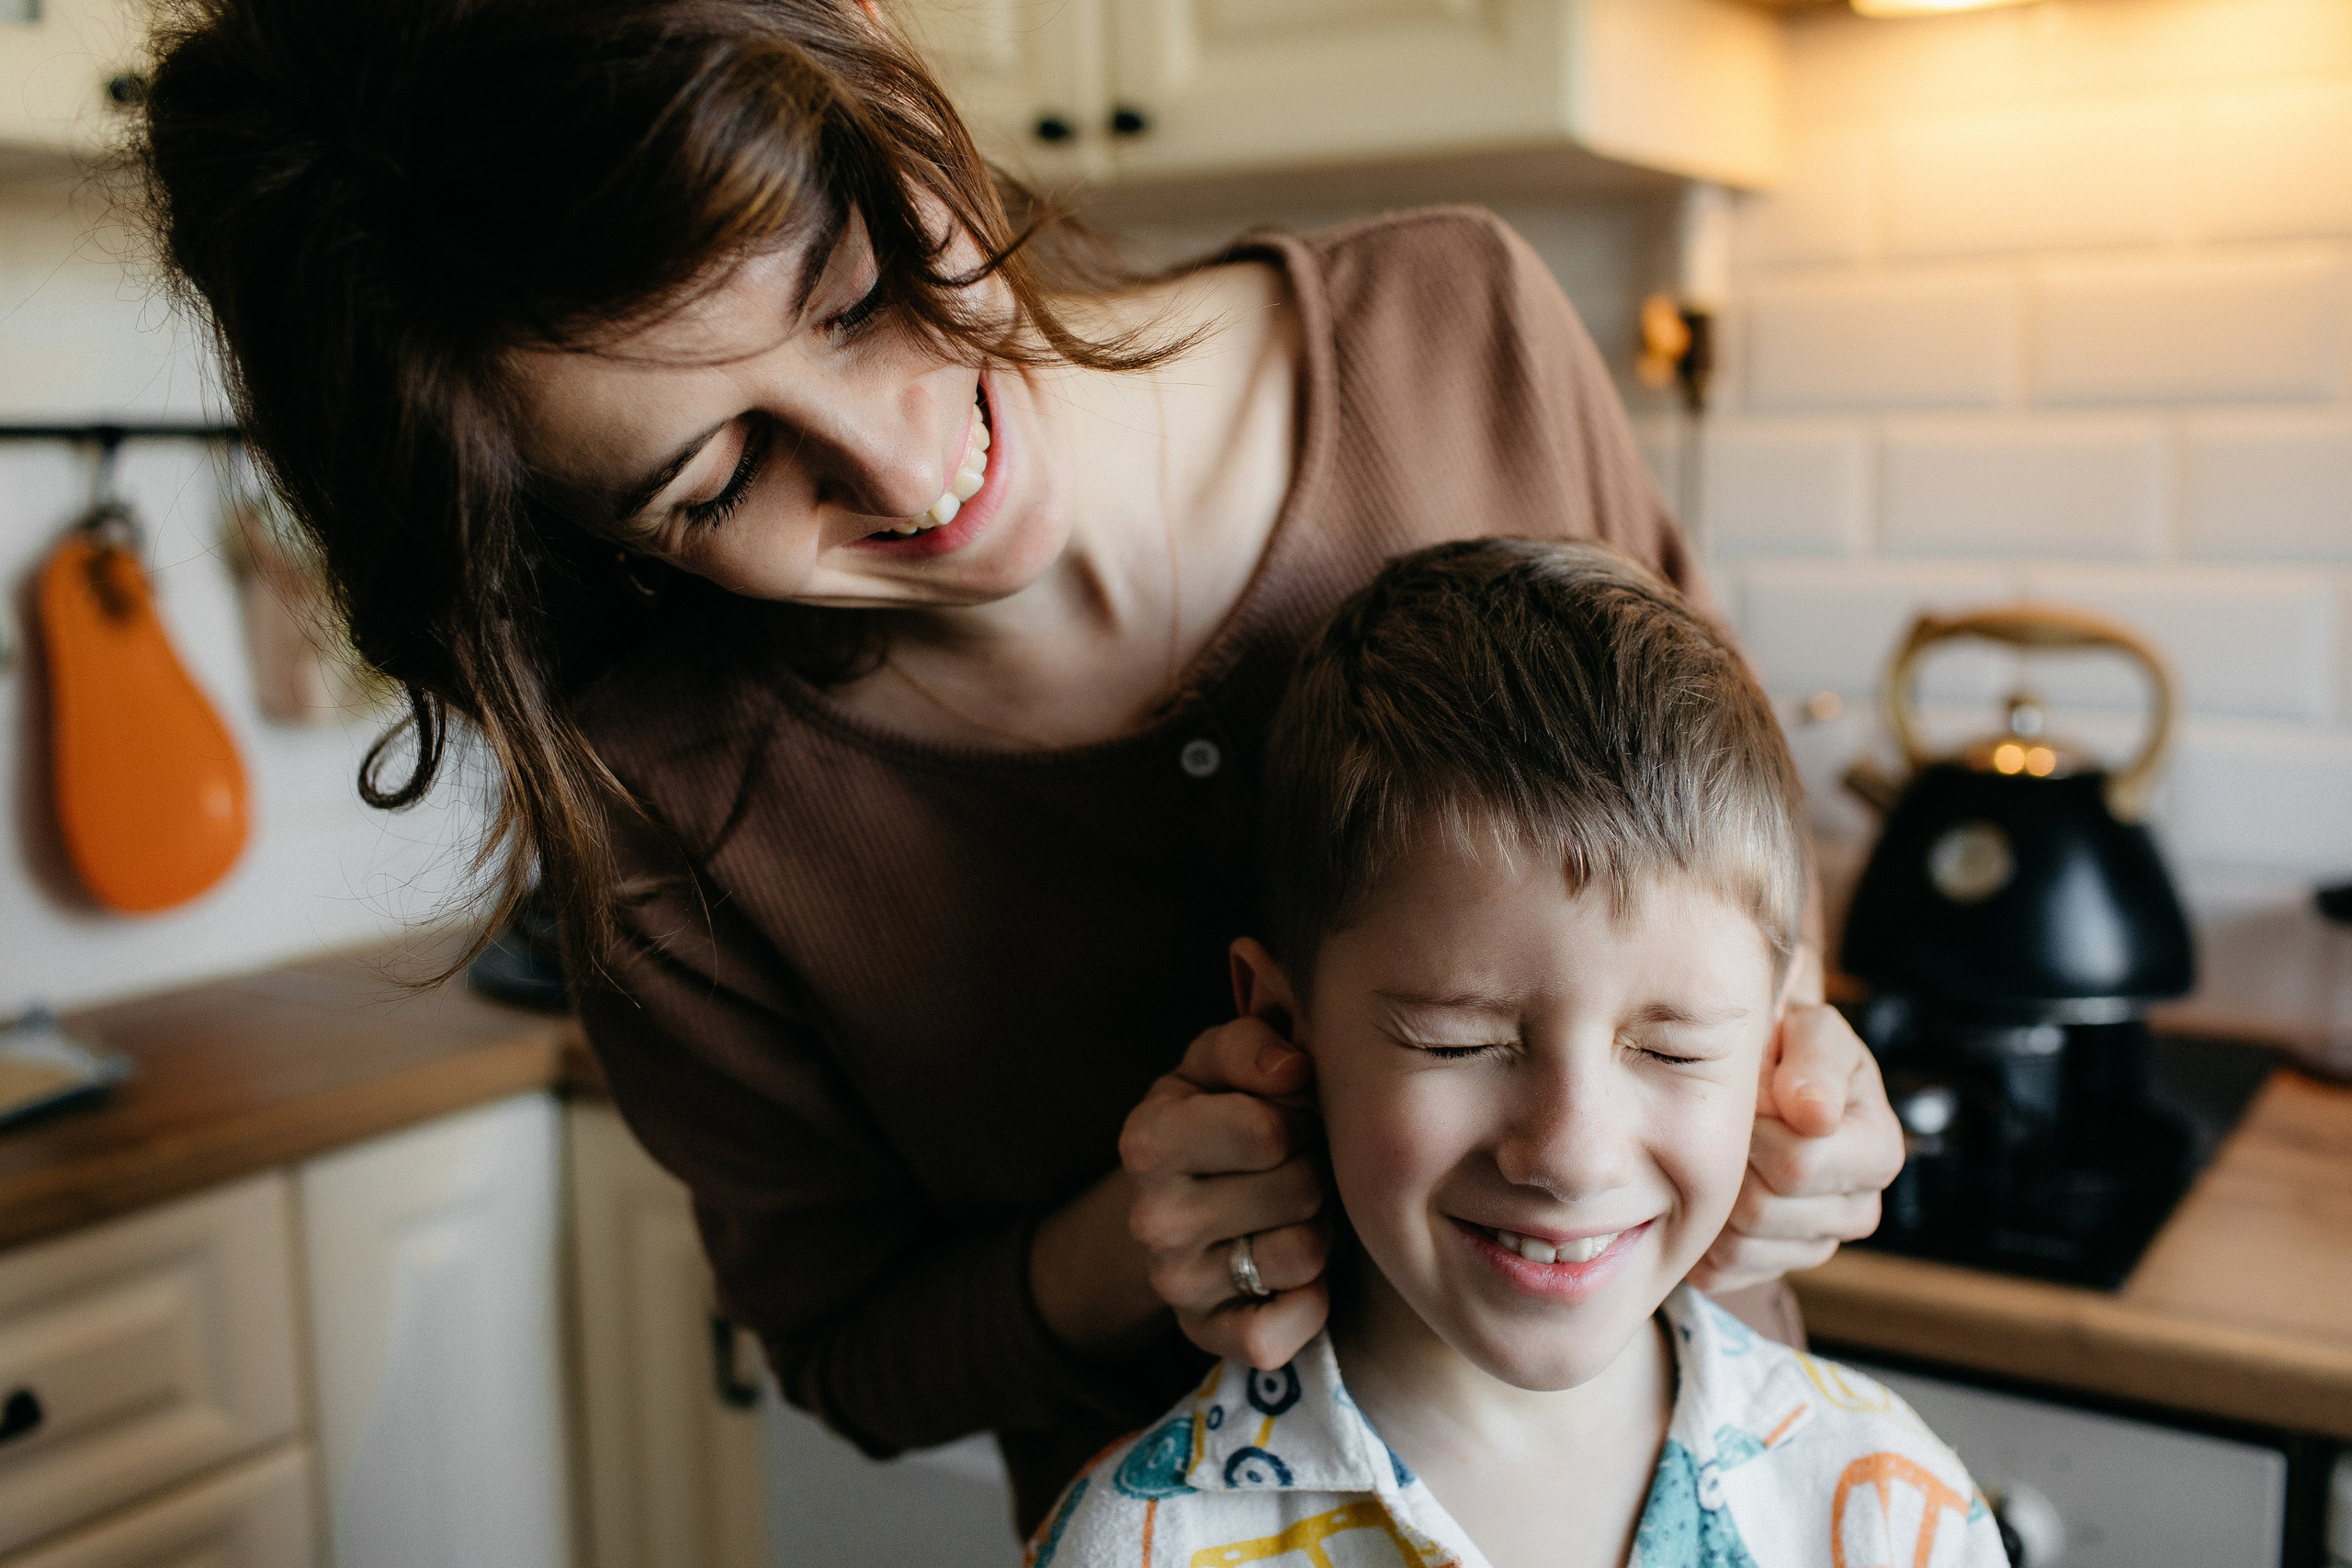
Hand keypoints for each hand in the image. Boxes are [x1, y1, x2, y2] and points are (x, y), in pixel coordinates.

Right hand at [1119, 1017, 1331, 1369]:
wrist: (1176, 1200)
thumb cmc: (1215, 1115)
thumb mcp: (1219, 1064)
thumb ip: (1252, 1046)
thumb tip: (1292, 1071)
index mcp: (1148, 1140)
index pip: (1267, 1131)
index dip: (1301, 1116)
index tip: (1292, 1116)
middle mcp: (1151, 1220)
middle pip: (1297, 1189)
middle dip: (1318, 1169)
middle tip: (1303, 1165)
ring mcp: (1176, 1286)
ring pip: (1304, 1254)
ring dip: (1322, 1228)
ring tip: (1300, 1210)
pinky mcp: (1208, 1338)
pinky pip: (1289, 1328)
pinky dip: (1312, 1299)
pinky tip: (1297, 1270)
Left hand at [1691, 967, 1904, 1292]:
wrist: (1766, 1072)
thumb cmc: (1792, 1048)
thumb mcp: (1813, 1031)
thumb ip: (1818, 1061)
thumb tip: (1814, 1115)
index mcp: (1878, 1152)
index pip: (1799, 1165)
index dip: (1756, 1129)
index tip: (1747, 1097)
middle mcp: (1858, 1210)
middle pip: (1764, 1211)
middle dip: (1729, 1161)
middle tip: (1723, 1124)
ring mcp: (1815, 1244)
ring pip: (1740, 1246)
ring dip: (1711, 1195)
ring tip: (1716, 1153)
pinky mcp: (1772, 1268)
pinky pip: (1722, 1271)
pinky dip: (1701, 1233)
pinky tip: (1707, 1189)